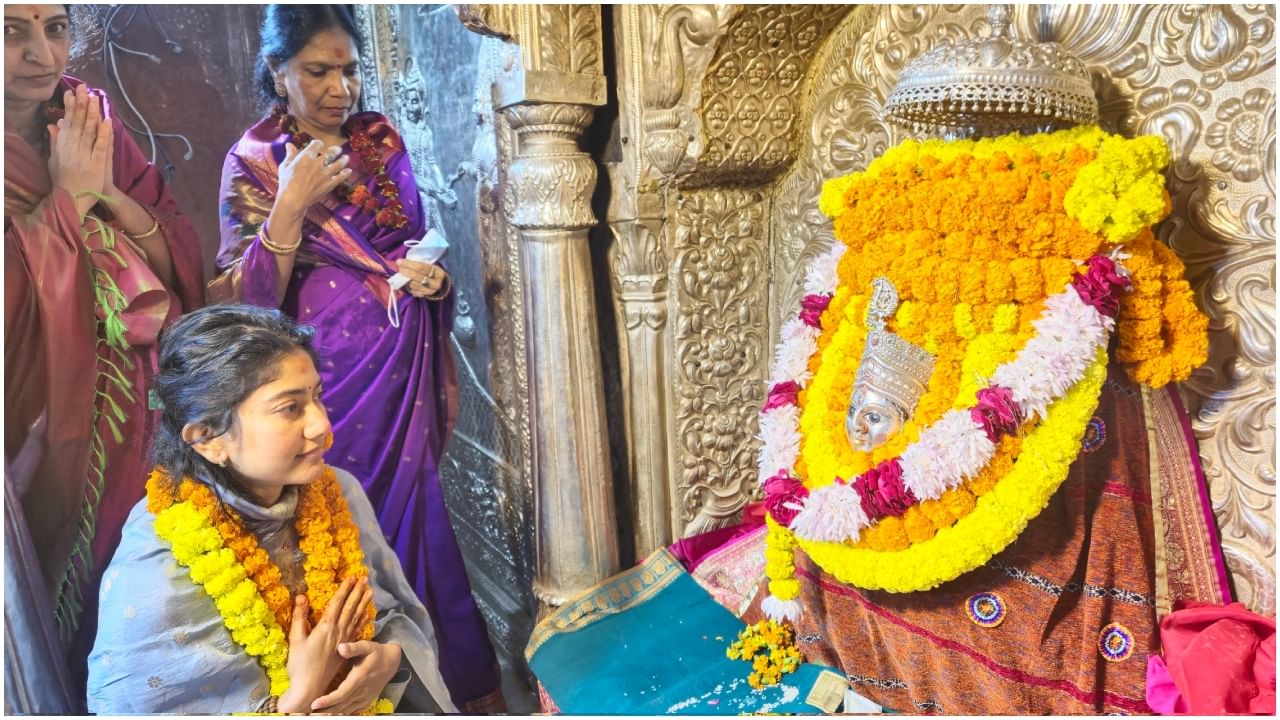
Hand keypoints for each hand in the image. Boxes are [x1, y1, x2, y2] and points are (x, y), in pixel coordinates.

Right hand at [47, 84, 108, 212]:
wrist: (71, 202)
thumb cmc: (63, 181)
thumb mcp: (54, 160)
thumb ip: (55, 142)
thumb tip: (53, 123)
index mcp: (62, 147)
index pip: (67, 122)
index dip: (69, 106)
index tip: (71, 91)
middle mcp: (71, 150)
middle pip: (77, 123)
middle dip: (81, 104)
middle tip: (84, 87)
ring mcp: (84, 157)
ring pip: (89, 132)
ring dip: (92, 114)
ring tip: (95, 98)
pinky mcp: (96, 166)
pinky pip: (100, 148)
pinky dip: (103, 135)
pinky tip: (106, 122)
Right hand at [276, 139, 350, 218]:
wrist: (294, 198)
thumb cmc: (286, 182)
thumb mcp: (285, 166)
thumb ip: (290, 155)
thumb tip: (289, 144)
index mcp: (306, 156)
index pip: (316, 144)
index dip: (318, 143)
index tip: (319, 145)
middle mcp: (318, 163)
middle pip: (331, 152)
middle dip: (336, 150)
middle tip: (338, 149)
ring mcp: (325, 174)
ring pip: (339, 163)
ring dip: (344, 159)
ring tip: (346, 157)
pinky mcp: (330, 184)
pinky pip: (341, 177)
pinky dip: (346, 173)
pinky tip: (349, 170)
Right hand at [277, 577, 372, 714]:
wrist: (310, 687)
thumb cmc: (300, 664)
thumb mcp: (296, 640)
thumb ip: (299, 617)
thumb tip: (301, 597)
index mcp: (326, 627)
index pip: (337, 603)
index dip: (344, 589)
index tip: (351, 577)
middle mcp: (338, 632)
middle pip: (350, 607)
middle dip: (357, 592)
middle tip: (365, 578)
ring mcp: (344, 640)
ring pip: (356, 617)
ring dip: (363, 603)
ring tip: (370, 591)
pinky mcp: (346, 649)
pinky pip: (357, 630)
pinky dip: (362, 619)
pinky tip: (366, 614)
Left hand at [309, 641, 401, 714]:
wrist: (392, 662)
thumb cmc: (376, 652)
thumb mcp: (367, 646)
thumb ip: (354, 647)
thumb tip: (341, 648)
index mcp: (359, 678)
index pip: (342, 693)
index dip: (328, 700)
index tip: (314, 703)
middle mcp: (361, 691)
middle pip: (341, 706)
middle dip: (324, 711)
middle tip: (307, 713)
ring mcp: (364, 698)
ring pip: (345, 711)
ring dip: (331, 713)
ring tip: (315, 714)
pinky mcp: (366, 702)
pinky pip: (352, 712)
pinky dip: (341, 714)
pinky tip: (330, 714)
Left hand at [395, 259, 448, 298]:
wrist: (441, 284)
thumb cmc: (433, 272)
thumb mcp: (431, 266)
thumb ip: (419, 265)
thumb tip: (402, 262)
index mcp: (439, 273)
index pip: (422, 267)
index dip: (410, 264)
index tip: (399, 261)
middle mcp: (436, 284)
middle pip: (418, 276)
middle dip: (406, 271)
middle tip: (398, 267)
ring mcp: (430, 291)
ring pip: (414, 285)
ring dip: (405, 279)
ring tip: (400, 274)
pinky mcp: (425, 296)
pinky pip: (413, 291)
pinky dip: (407, 286)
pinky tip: (404, 282)